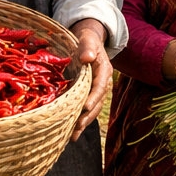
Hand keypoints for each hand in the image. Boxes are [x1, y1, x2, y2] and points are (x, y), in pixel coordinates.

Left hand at [69, 19, 111, 140]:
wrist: (88, 42)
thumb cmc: (86, 39)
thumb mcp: (87, 39)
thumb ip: (87, 48)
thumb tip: (86, 58)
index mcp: (104, 70)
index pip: (100, 86)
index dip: (94, 97)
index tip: (85, 107)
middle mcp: (103, 82)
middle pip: (97, 102)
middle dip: (88, 116)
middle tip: (77, 127)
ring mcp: (96, 90)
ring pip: (93, 109)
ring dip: (84, 122)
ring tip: (73, 135)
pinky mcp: (89, 94)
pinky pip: (86, 109)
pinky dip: (80, 120)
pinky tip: (71, 131)